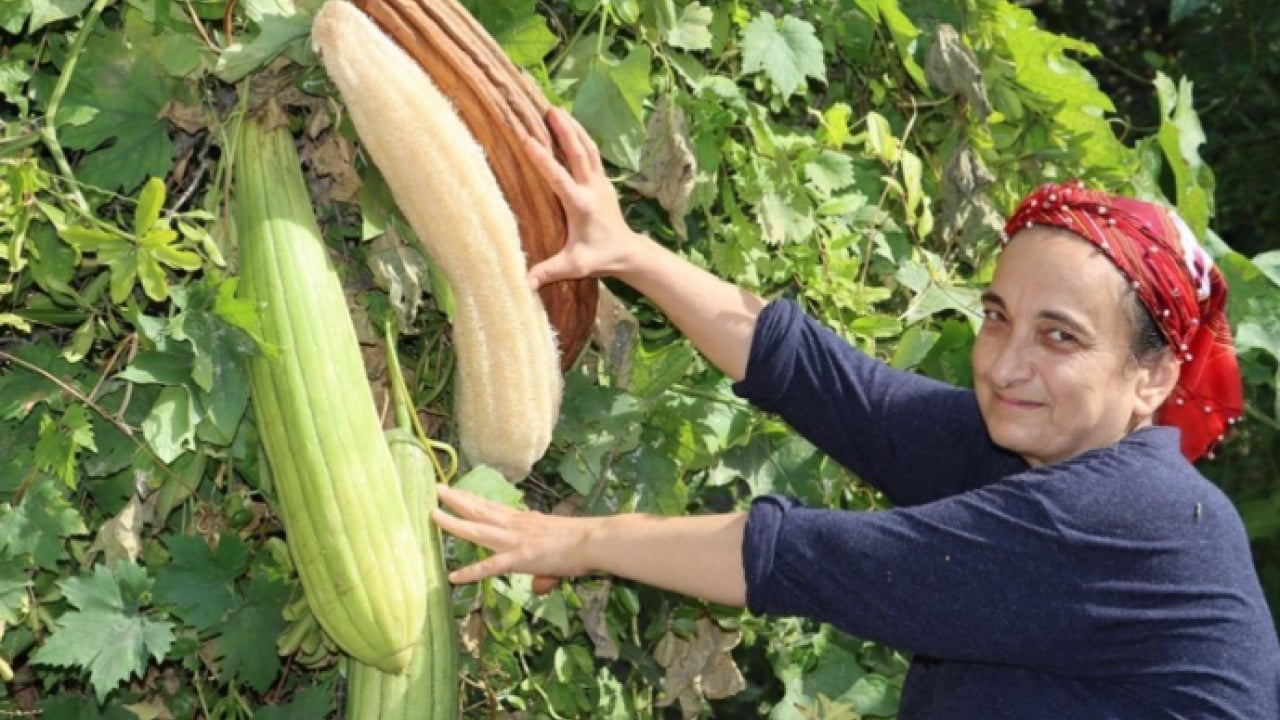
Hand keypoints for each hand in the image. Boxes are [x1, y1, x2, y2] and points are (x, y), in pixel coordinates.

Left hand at [432, 485, 595, 593]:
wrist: (594, 540)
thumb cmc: (582, 541)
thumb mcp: (555, 547)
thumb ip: (543, 566)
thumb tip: (540, 583)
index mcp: (524, 520)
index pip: (493, 507)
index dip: (472, 499)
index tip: (455, 490)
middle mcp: (516, 526)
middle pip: (480, 510)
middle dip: (456, 499)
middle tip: (435, 488)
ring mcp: (516, 541)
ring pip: (478, 530)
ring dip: (454, 523)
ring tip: (433, 514)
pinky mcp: (521, 558)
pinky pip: (491, 567)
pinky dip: (472, 572)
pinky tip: (455, 577)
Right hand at [525, 107, 646, 289]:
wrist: (628, 253)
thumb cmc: (600, 258)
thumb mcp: (575, 265)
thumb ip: (550, 271)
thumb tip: (525, 283)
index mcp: (581, 205)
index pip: (560, 178)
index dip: (544, 160)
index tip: (528, 140)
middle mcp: (592, 189)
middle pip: (578, 153)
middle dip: (564, 131)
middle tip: (550, 110)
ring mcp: (600, 183)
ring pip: (588, 148)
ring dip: (573, 128)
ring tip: (558, 110)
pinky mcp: (603, 182)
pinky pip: (592, 154)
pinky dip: (581, 138)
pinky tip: (572, 126)